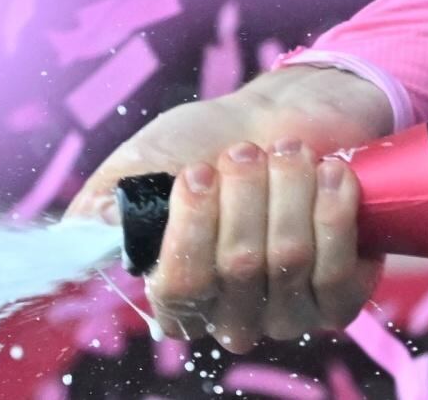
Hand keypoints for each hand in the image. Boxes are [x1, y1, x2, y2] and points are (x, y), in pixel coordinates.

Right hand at [66, 64, 397, 352]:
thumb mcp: (146, 159)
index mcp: (175, 294)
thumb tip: (91, 226)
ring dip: (289, 189)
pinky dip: (333, 215)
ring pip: (287, 260)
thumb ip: (108, 195)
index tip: (197, 171)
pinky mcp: (336, 298)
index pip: (178, 288)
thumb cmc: (210, 140)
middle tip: (247, 151)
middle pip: (237, 267)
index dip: (192, 225)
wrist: (285, 113)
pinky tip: (332, 176)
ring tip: (287, 151)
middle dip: (246, 191)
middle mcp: (228, 315)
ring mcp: (284, 313)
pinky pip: (336, 276)